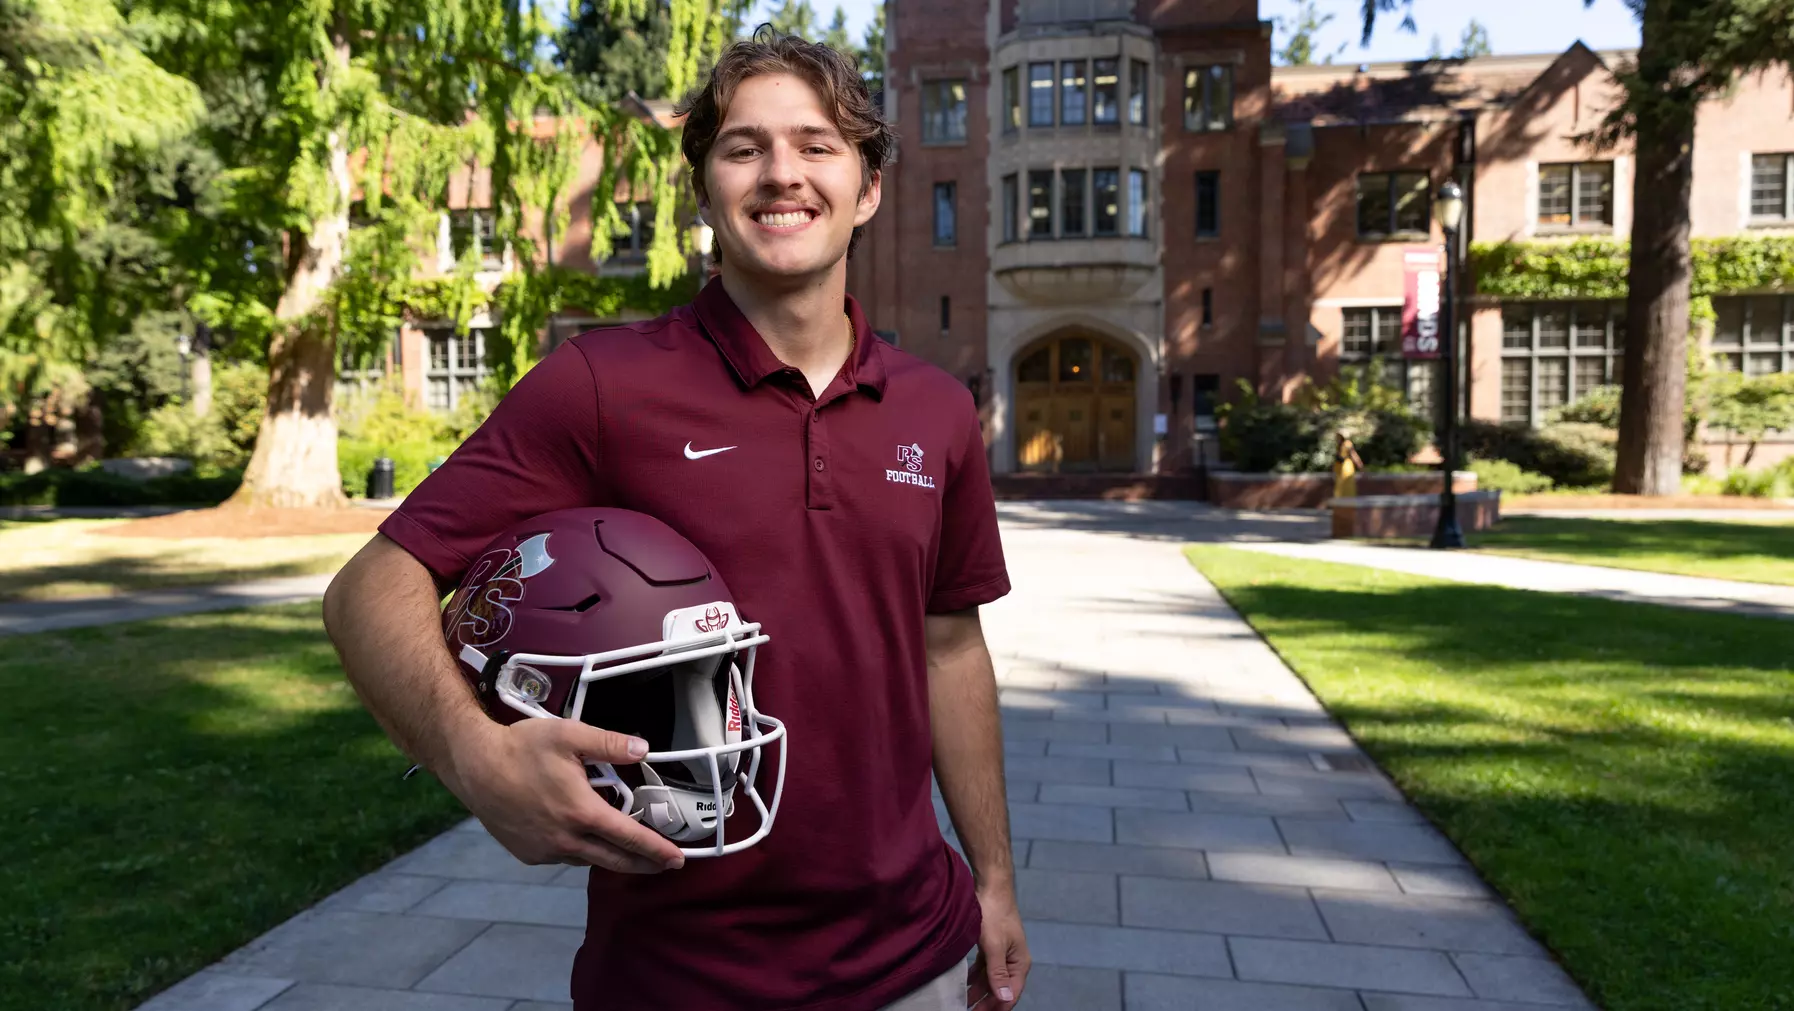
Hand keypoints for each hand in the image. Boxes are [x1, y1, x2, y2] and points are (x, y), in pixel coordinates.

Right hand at [444, 717, 686, 873]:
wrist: (473, 766)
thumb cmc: (521, 747)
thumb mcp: (570, 735)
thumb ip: (610, 743)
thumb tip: (644, 749)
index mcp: (582, 812)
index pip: (630, 838)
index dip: (657, 850)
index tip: (678, 859)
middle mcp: (566, 840)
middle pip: (615, 860)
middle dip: (644, 864)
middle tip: (665, 865)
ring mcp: (545, 851)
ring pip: (588, 860)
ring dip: (611, 857)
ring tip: (627, 849)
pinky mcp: (528, 855)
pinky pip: (564, 857)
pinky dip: (581, 851)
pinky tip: (583, 838)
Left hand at [965, 884, 1028, 1009]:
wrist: (991, 886)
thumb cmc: (994, 915)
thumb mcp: (994, 946)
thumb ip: (998, 973)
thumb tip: (1005, 999)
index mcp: (1019, 963)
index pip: (1010, 994)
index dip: (996, 1008)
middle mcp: (1013, 961)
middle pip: (1001, 989)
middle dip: (986, 1003)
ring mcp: (1003, 953)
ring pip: (991, 979)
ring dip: (979, 991)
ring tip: (963, 1002)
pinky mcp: (992, 946)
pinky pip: (985, 968)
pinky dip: (976, 977)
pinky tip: (965, 984)